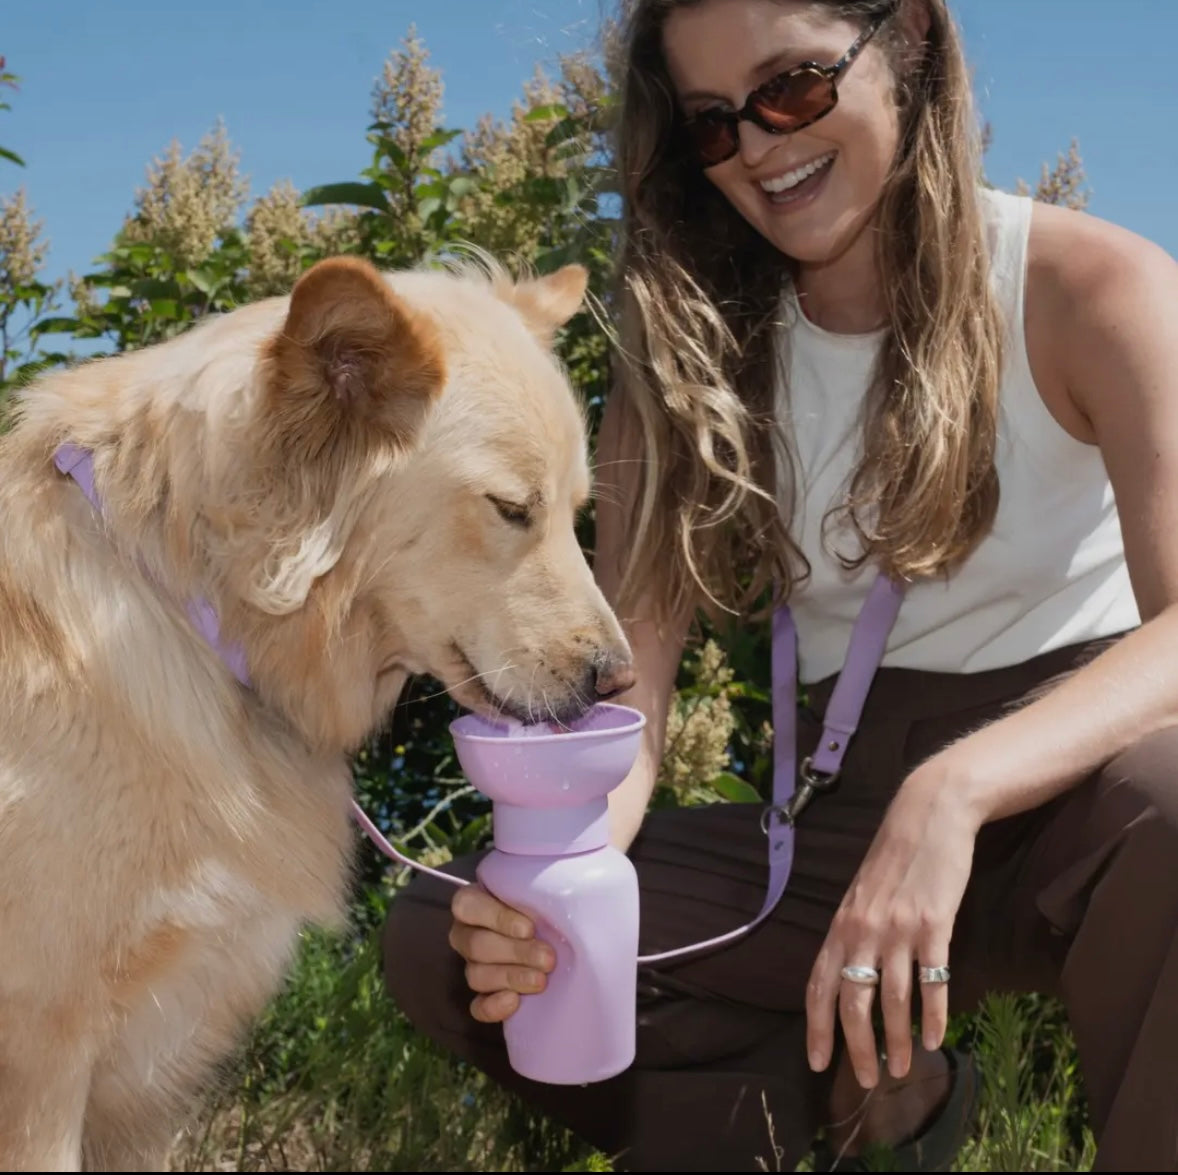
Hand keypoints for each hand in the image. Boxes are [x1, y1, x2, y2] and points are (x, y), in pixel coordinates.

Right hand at [448, 884, 555, 1022]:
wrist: (561, 936)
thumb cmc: (549, 903)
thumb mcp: (542, 888)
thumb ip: (540, 883)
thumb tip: (556, 877)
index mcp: (473, 901)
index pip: (467, 905)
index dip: (496, 918)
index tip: (529, 928)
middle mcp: (467, 933)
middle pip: (475, 945)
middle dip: (515, 953)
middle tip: (547, 958)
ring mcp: (473, 965)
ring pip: (476, 975)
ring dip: (511, 978)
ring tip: (541, 980)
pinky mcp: (483, 995)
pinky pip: (477, 1007)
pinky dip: (493, 1007)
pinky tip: (514, 1002)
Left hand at [805, 769, 979, 1088]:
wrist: (928, 814)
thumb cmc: (895, 858)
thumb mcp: (862, 895)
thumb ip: (854, 933)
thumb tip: (850, 978)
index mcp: (841, 924)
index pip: (818, 985)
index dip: (816, 1027)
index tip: (817, 1063)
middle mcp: (862, 930)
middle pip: (851, 1001)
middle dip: (855, 1047)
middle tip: (863, 1081)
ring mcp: (897, 929)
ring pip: (891, 1000)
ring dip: (895, 1042)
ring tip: (901, 1070)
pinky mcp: (933, 924)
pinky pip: (931, 981)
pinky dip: (932, 1015)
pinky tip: (934, 1039)